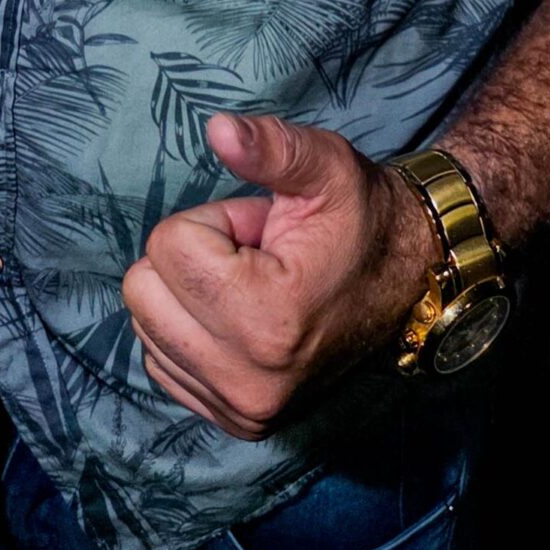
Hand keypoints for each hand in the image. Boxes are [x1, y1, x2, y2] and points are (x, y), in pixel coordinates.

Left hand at [122, 112, 434, 438]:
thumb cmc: (361, 221)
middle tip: (253, 260)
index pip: (169, 245)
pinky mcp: (232, 422)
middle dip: (192, 259)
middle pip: (143, 288)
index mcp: (268, 321)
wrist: (406, 287)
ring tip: (250, 287)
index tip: (263, 235)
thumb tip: (216, 128)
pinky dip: (187, 331)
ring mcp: (240, 410)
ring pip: (145, 325)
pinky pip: (159, 359)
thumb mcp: (326, 167)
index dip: (215, 223)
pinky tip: (239, 319)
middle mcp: (248, 382)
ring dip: (189, 295)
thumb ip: (271, 147)